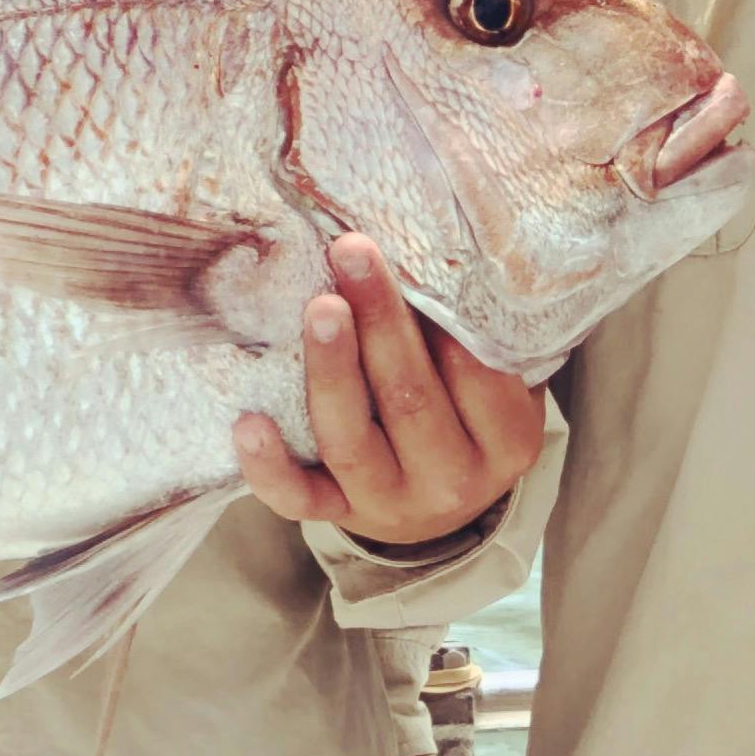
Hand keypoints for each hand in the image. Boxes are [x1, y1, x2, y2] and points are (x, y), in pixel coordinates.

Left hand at [234, 236, 544, 547]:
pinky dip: (268, 466)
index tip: (412, 255)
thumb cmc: (463, 415)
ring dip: (331, 371)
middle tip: (352, 252)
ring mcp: (391, 502)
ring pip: (351, 442)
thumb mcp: (495, 383)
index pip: (477, 375)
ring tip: (318, 307)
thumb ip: (479, 331)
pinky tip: (247, 421)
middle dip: (379, 322)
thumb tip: (438, 241)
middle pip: (410, 399)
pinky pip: (297, 499)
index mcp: (506, 440)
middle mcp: (454, 480)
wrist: (436, 508)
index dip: (443, 317)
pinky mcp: (336, 514)